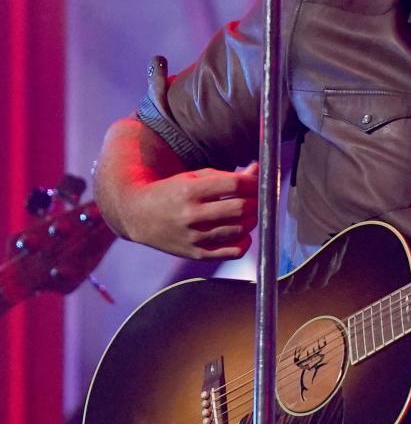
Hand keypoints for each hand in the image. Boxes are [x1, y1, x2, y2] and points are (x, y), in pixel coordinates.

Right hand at [125, 162, 259, 259]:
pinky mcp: (196, 254)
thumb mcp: (194, 177)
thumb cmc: (171, 192)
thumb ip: (226, 176)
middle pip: (241, 208)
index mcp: (190, 190)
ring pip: (240, 230)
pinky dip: (245, 242)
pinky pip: (232, 252)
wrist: (137, 215)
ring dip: (253, 220)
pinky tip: (243, 233)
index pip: (234, 185)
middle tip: (258, 198)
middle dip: (256, 202)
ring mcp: (193, 237)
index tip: (260, 182)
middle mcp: (191, 215)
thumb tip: (258, 170)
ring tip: (250, 213)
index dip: (254, 183)